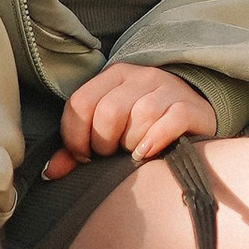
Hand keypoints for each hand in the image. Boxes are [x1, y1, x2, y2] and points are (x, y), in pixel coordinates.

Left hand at [40, 63, 217, 178]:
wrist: (196, 114)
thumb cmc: (145, 126)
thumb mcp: (112, 128)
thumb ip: (80, 148)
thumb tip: (51, 171)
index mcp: (114, 76)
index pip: (81, 102)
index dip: (76, 136)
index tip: (85, 156)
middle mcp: (140, 76)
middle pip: (109, 111)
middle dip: (104, 143)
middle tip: (112, 156)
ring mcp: (167, 88)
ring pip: (140, 116)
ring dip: (132, 144)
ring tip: (133, 154)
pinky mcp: (190, 106)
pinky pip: (169, 121)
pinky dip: (155, 141)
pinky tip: (147, 154)